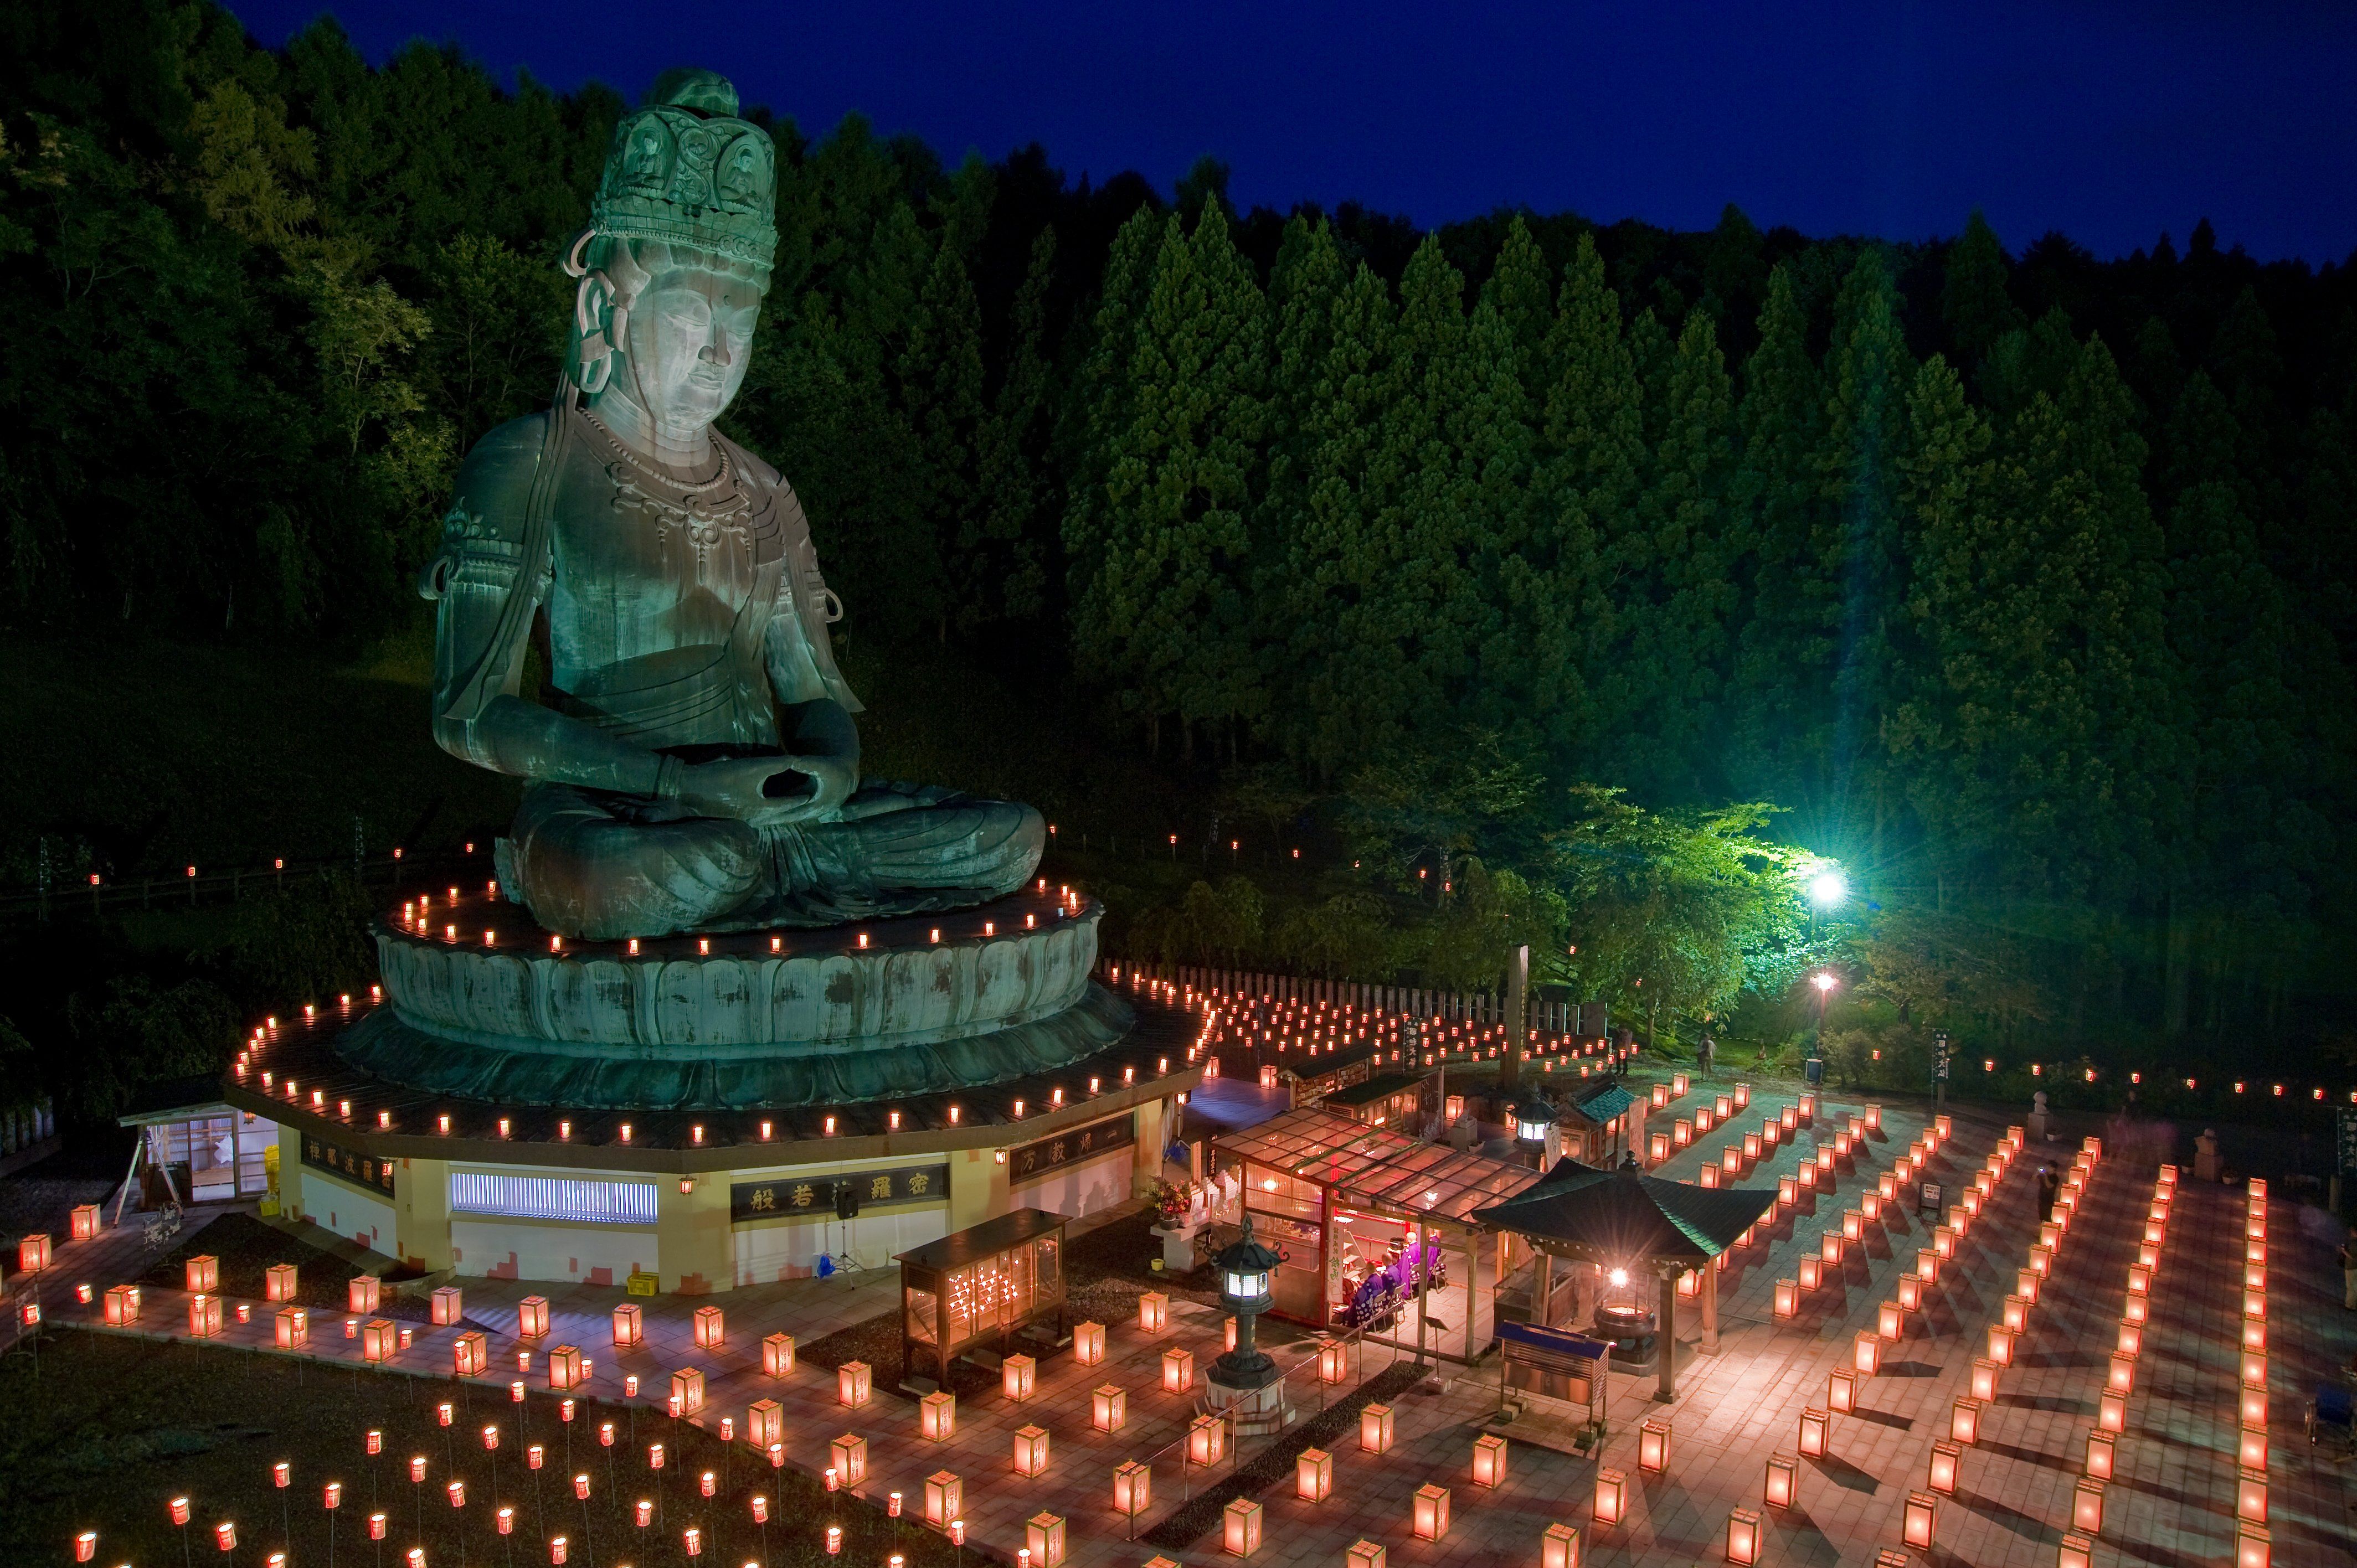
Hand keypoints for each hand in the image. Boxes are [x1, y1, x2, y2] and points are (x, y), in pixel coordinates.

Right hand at [671, 755, 795, 822]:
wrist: (690, 787)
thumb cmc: (723, 778)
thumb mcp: (753, 768)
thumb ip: (775, 765)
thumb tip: (794, 760)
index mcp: (761, 808)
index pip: (786, 805)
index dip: (799, 799)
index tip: (810, 796)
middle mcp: (753, 816)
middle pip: (777, 813)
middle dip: (790, 808)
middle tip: (802, 801)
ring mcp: (741, 816)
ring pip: (765, 813)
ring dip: (776, 808)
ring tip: (786, 801)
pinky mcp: (731, 811)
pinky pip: (754, 811)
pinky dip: (763, 807)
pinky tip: (762, 800)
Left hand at [741, 749, 856, 828]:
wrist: (847, 774)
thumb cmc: (836, 770)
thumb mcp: (823, 766)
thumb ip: (807, 765)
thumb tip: (791, 761)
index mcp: (814, 804)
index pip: (790, 813)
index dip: (775, 816)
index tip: (759, 817)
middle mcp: (810, 810)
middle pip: (786, 818)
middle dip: (770, 820)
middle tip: (750, 822)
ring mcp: (808, 808)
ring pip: (788, 815)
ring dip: (773, 817)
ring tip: (754, 819)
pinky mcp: (806, 802)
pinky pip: (790, 809)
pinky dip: (779, 811)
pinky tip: (766, 810)